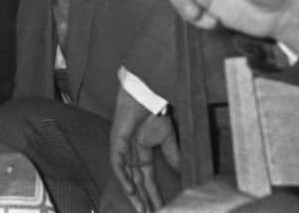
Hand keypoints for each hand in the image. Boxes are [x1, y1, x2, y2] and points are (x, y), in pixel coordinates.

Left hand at [109, 88, 178, 211]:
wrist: (147, 96)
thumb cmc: (155, 113)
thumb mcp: (168, 140)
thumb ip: (173, 156)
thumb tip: (182, 173)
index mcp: (143, 156)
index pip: (148, 182)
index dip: (154, 196)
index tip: (161, 209)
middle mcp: (132, 156)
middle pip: (138, 184)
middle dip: (144, 201)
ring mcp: (123, 150)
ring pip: (127, 178)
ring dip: (134, 195)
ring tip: (142, 210)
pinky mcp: (116, 143)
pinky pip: (118, 165)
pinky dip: (123, 178)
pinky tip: (131, 191)